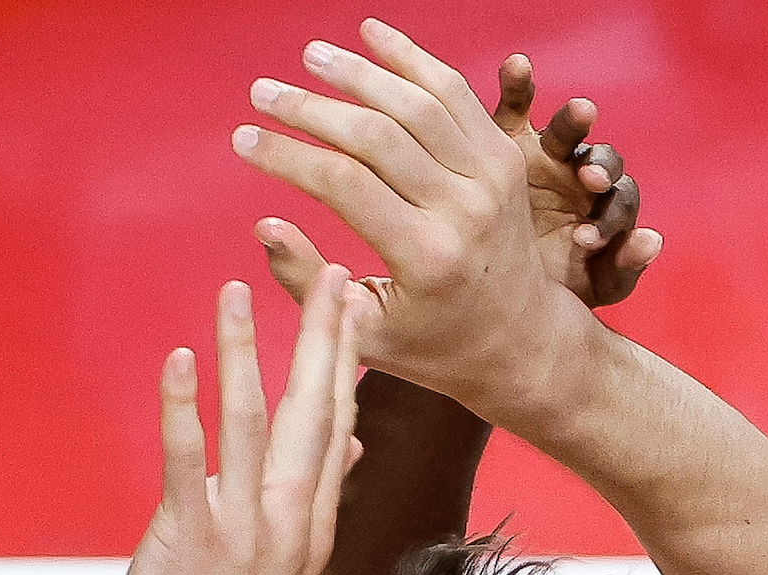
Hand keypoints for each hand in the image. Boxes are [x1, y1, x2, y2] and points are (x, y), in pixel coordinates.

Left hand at [99, 270, 359, 574]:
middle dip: (321, 340)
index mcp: (310, 529)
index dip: (346, 363)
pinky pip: (188, 461)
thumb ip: (308, 504)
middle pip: (313, 417)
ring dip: (244, 353)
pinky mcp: (192, 541)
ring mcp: (245, 535)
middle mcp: (289, 527)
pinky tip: (179, 360)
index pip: (338, 430)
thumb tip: (349, 446)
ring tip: (236, 291)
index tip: (354, 303)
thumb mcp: (280, 572)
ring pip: (251, 426)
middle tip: (330, 273)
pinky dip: (183, 406)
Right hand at [253, 57, 659, 376]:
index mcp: (427, 259)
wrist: (522, 343)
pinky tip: (371, 35)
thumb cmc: (438, 346)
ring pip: (416, 102)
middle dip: (309, 108)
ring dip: (357, 72)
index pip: (343, 184)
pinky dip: (412, 58)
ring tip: (310, 56)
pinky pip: (455, 93)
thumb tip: (264, 226)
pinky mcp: (505, 159)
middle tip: (263, 93)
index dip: (286, 156)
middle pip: (374, 135)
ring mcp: (490, 180)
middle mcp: (463, 212)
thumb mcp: (369, 334)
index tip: (244, 140)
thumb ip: (311, 284)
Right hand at [492, 58, 660, 307]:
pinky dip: (518, 82)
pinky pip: (514, 105)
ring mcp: (546, 154)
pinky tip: (518, 65)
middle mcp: (580, 176)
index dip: (610, 219)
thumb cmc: (553, 289)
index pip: (621, 202)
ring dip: (574, 121)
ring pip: (566, 130)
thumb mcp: (591, 288)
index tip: (586, 241)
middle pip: (601, 159)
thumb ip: (624, 268)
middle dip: (601, 168)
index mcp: (605, 209)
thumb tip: (653, 240)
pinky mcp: (508, 140)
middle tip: (591, 181)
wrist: (497, 289)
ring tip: (582, 115)